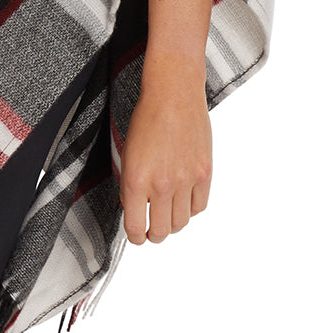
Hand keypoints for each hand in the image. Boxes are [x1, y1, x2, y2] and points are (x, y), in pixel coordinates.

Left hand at [119, 56, 211, 242]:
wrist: (173, 95)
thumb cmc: (146, 120)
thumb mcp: (127, 155)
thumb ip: (130, 186)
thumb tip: (135, 210)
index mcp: (135, 181)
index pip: (135, 228)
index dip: (135, 238)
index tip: (136, 236)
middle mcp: (161, 185)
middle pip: (160, 231)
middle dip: (153, 235)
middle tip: (151, 230)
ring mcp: (185, 180)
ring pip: (180, 222)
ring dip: (172, 224)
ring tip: (167, 215)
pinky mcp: (204, 173)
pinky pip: (199, 206)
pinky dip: (190, 209)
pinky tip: (183, 201)